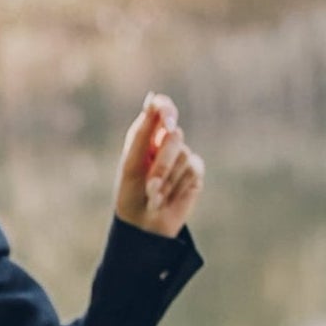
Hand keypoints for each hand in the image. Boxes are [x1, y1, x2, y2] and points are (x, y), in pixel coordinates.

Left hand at [114, 91, 204, 237]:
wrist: (143, 227)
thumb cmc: (131, 195)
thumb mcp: (131, 164)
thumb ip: (142, 134)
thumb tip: (152, 98)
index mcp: (148, 136)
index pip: (161, 109)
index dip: (166, 109)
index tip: (166, 119)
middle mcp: (167, 143)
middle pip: (174, 135)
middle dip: (161, 162)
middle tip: (150, 186)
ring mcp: (182, 157)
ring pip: (183, 154)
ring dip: (167, 180)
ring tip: (154, 197)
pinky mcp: (195, 173)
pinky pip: (193, 168)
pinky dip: (178, 186)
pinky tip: (169, 199)